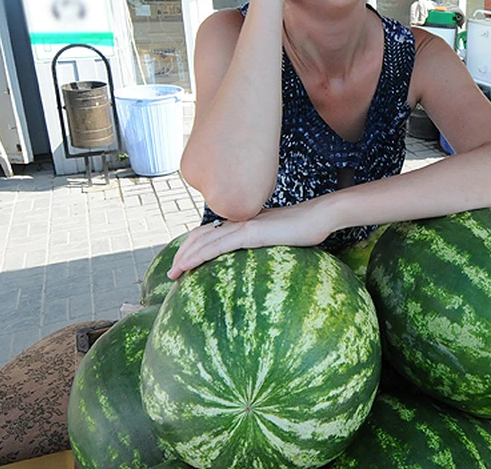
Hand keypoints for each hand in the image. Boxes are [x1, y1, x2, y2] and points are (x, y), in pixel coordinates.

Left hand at [167, 203, 333, 279]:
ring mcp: (243, 226)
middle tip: (171, 273)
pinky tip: (189, 266)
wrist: (319, 216)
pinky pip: (218, 245)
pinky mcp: (250, 233)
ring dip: (185, 256)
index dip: (192, 246)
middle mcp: (238, 222)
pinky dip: (199, 255)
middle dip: (182, 253)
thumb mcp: (280, 239)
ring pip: (204, 240)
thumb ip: (265, 244)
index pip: (209, 232)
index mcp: (243, 223)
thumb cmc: (304, 229)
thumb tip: (262, 258)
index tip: (183, 264)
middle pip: (200, 235)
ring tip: (173, 274)